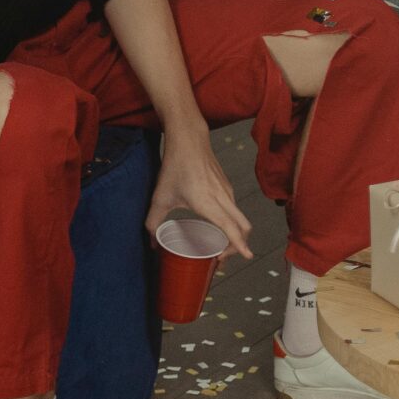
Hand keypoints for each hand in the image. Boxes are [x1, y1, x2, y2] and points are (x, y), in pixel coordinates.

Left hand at [146, 126, 254, 260]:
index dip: (239, 244)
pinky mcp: (227, 187)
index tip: (246, 256)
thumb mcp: (159, 197)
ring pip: (241, 218)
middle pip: (243, 226)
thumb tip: (152, 244)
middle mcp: (223, 198)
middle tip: (223, 258)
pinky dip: (233, 222)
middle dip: (238, 245)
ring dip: (236, 234)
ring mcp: (228, 191)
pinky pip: (236, 209)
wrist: (189, 140)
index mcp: (208, 203)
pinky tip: (217, 225)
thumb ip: (153, 223)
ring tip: (220, 245)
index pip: (231, 227)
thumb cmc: (175, 167)